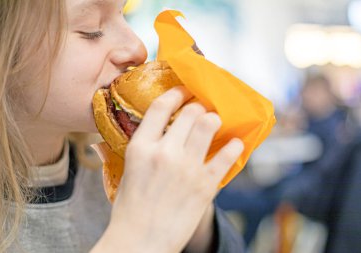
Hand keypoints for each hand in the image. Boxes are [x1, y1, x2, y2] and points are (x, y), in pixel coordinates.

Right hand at [99, 86, 243, 252]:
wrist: (141, 241)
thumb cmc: (130, 208)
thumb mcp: (126, 171)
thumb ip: (136, 148)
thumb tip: (138, 131)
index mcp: (141, 147)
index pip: (162, 107)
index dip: (176, 93)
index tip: (183, 91)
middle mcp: (165, 152)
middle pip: (191, 112)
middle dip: (198, 107)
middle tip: (201, 109)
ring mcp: (187, 168)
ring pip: (210, 125)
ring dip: (214, 120)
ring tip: (214, 122)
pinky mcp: (205, 185)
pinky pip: (226, 156)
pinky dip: (233, 146)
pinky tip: (234, 143)